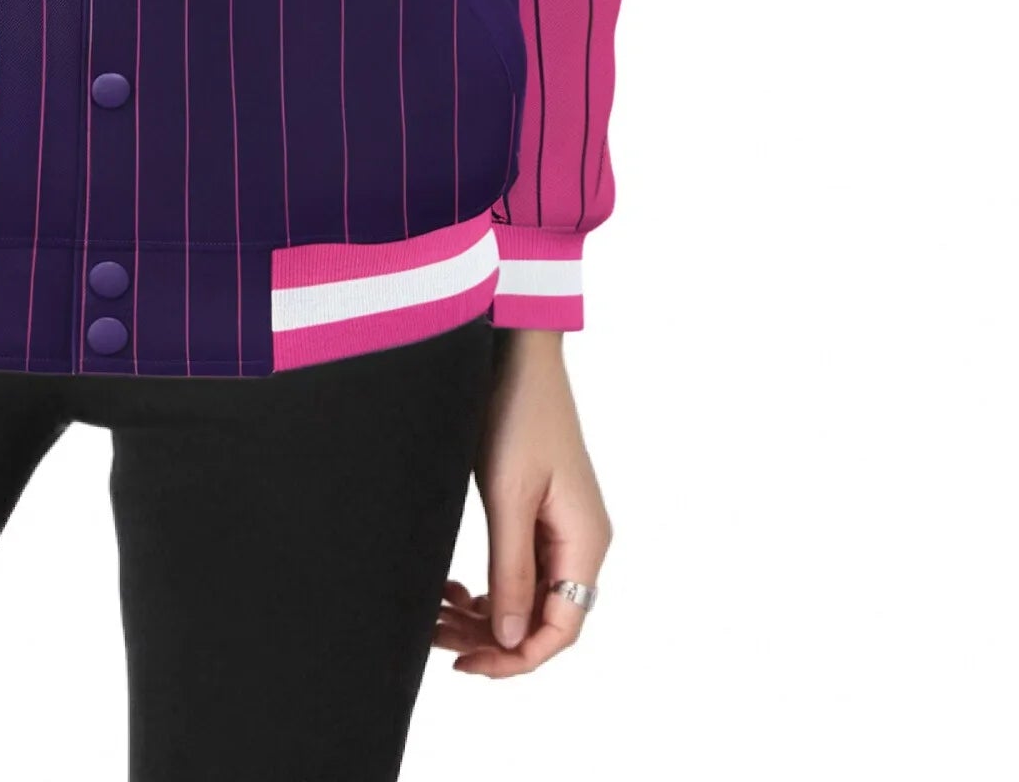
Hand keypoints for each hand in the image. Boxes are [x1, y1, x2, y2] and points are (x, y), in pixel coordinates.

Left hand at [435, 328, 611, 676]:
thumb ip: (511, 570)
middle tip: (434, 637)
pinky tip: (453, 588)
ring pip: (526, 598)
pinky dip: (487, 586)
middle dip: (489, 638)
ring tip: (434, 613)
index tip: (465, 665)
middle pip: (542, 620)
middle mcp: (580, 542)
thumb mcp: (509, 496)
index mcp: (584, 542)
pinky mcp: (540, 513)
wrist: (516, 353)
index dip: (515, 658)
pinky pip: (519, 570)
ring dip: (483, 614)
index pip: (561, 630)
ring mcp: (561, 529)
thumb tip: (512, 637)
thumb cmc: (517, 414)